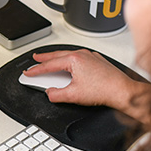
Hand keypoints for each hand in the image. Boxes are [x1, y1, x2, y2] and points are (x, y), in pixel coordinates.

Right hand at [24, 49, 150, 121]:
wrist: (122, 91)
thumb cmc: (103, 90)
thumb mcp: (73, 95)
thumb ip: (56, 94)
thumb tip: (50, 93)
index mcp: (74, 59)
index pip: (50, 65)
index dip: (36, 70)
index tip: (29, 72)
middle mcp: (82, 54)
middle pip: (57, 55)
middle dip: (45, 57)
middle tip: (35, 58)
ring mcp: (91, 56)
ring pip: (68, 55)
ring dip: (57, 57)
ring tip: (49, 60)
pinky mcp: (97, 61)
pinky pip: (78, 57)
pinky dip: (69, 60)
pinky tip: (68, 65)